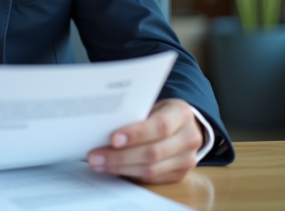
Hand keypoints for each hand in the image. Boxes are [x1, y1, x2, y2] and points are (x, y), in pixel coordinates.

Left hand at [87, 99, 203, 183]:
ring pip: (151, 169)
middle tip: (95, 156)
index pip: (160, 126)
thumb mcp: (154, 105)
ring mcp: (187, 159)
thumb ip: (135, 115)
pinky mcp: (180, 174)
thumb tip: (101, 127)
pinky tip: (112, 169)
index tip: (112, 139)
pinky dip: (129, 174)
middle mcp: (189, 138)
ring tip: (98, 164)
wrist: (185, 125)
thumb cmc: (161, 112)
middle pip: (153, 152)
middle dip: (120, 156)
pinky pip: (151, 179)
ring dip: (121, 168)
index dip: (136, 134)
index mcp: (182, 114)